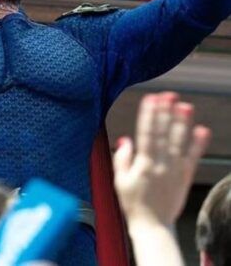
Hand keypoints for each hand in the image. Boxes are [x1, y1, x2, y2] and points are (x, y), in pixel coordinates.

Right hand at [112, 92, 210, 227]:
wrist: (153, 225)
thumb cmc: (133, 203)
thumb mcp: (119, 181)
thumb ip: (122, 159)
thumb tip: (126, 139)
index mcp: (142, 165)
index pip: (146, 134)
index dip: (148, 115)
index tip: (150, 99)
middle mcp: (160, 165)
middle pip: (163, 134)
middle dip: (165, 113)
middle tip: (169, 95)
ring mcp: (175, 171)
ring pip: (179, 142)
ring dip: (182, 123)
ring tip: (185, 105)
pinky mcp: (186, 177)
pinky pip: (193, 157)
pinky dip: (198, 144)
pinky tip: (201, 129)